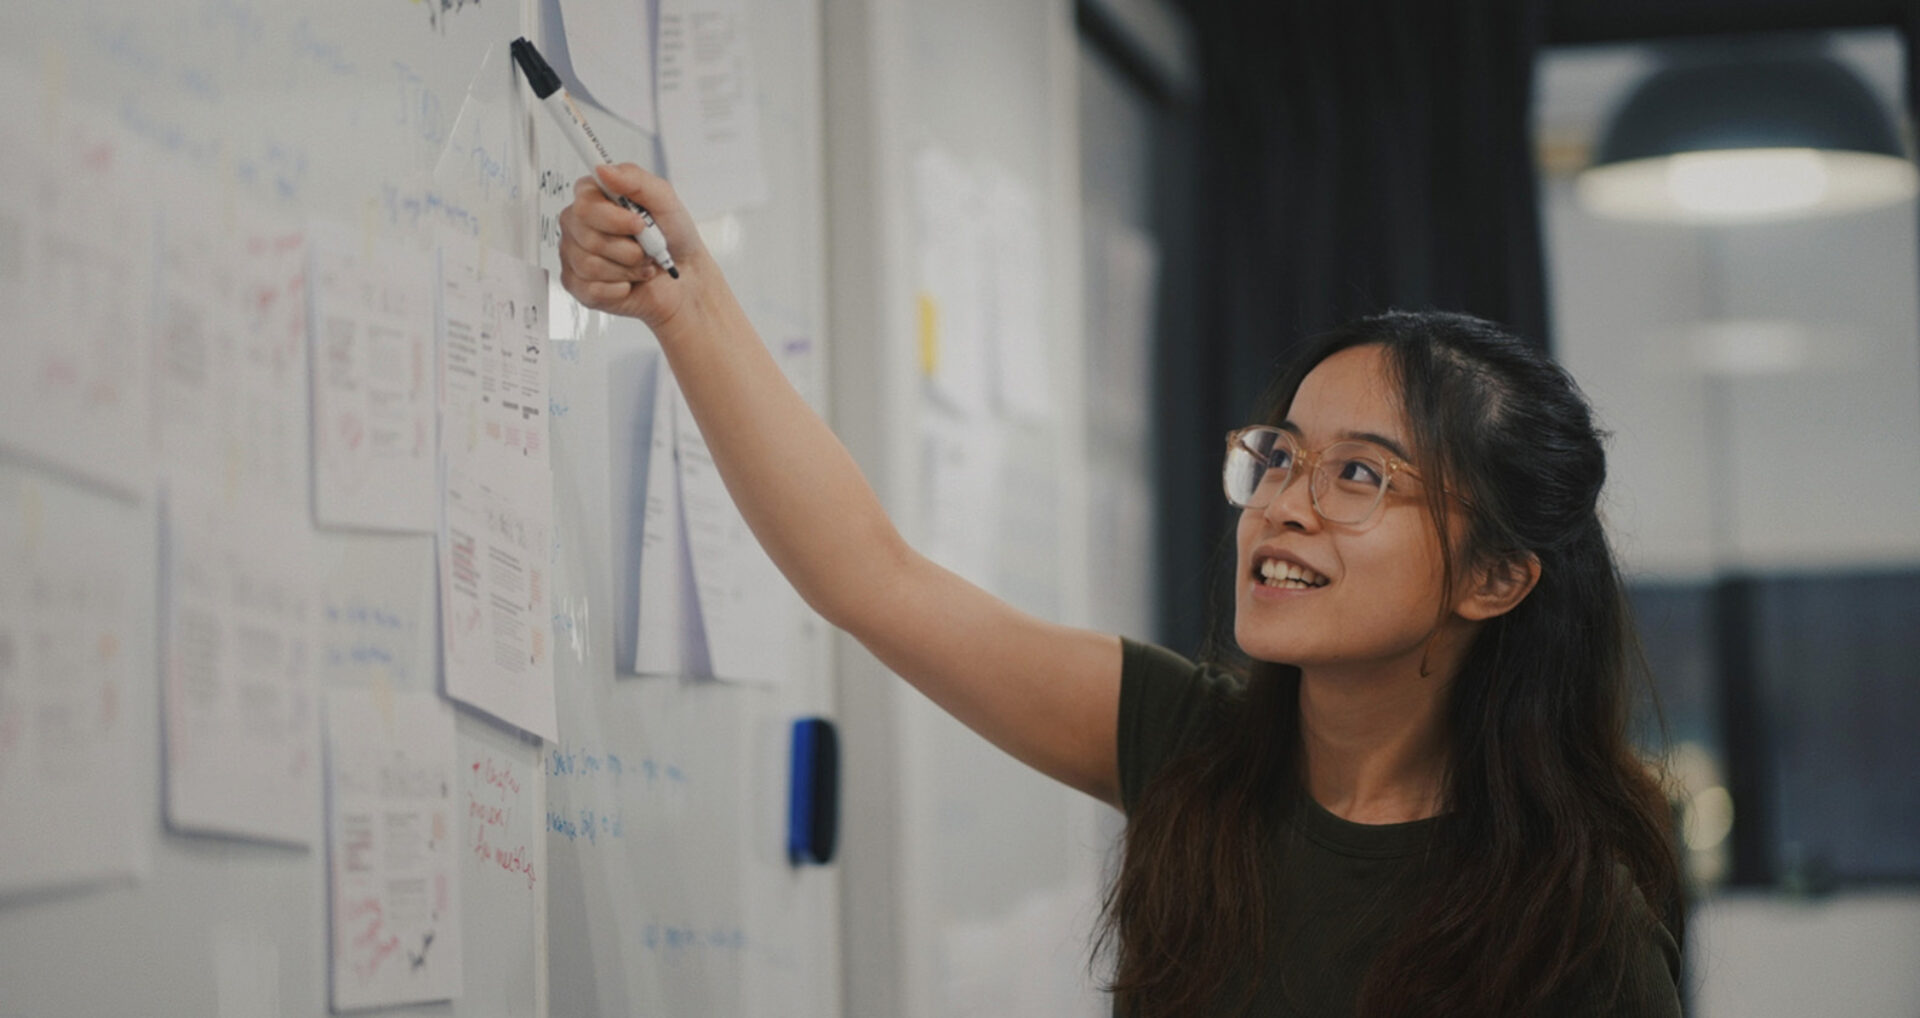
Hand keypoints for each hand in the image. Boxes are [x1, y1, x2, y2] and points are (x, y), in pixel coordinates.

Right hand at [556, 163, 710, 335]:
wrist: (685, 277)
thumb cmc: (673, 237)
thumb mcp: (664, 199)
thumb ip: (635, 179)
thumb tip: (603, 170)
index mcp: (594, 198)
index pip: (584, 202)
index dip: (613, 218)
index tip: (639, 223)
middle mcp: (578, 225)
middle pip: (588, 236)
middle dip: (628, 248)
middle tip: (647, 249)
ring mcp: (574, 256)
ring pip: (590, 265)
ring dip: (628, 269)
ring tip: (642, 265)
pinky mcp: (578, 286)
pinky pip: (591, 289)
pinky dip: (620, 288)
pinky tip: (630, 282)